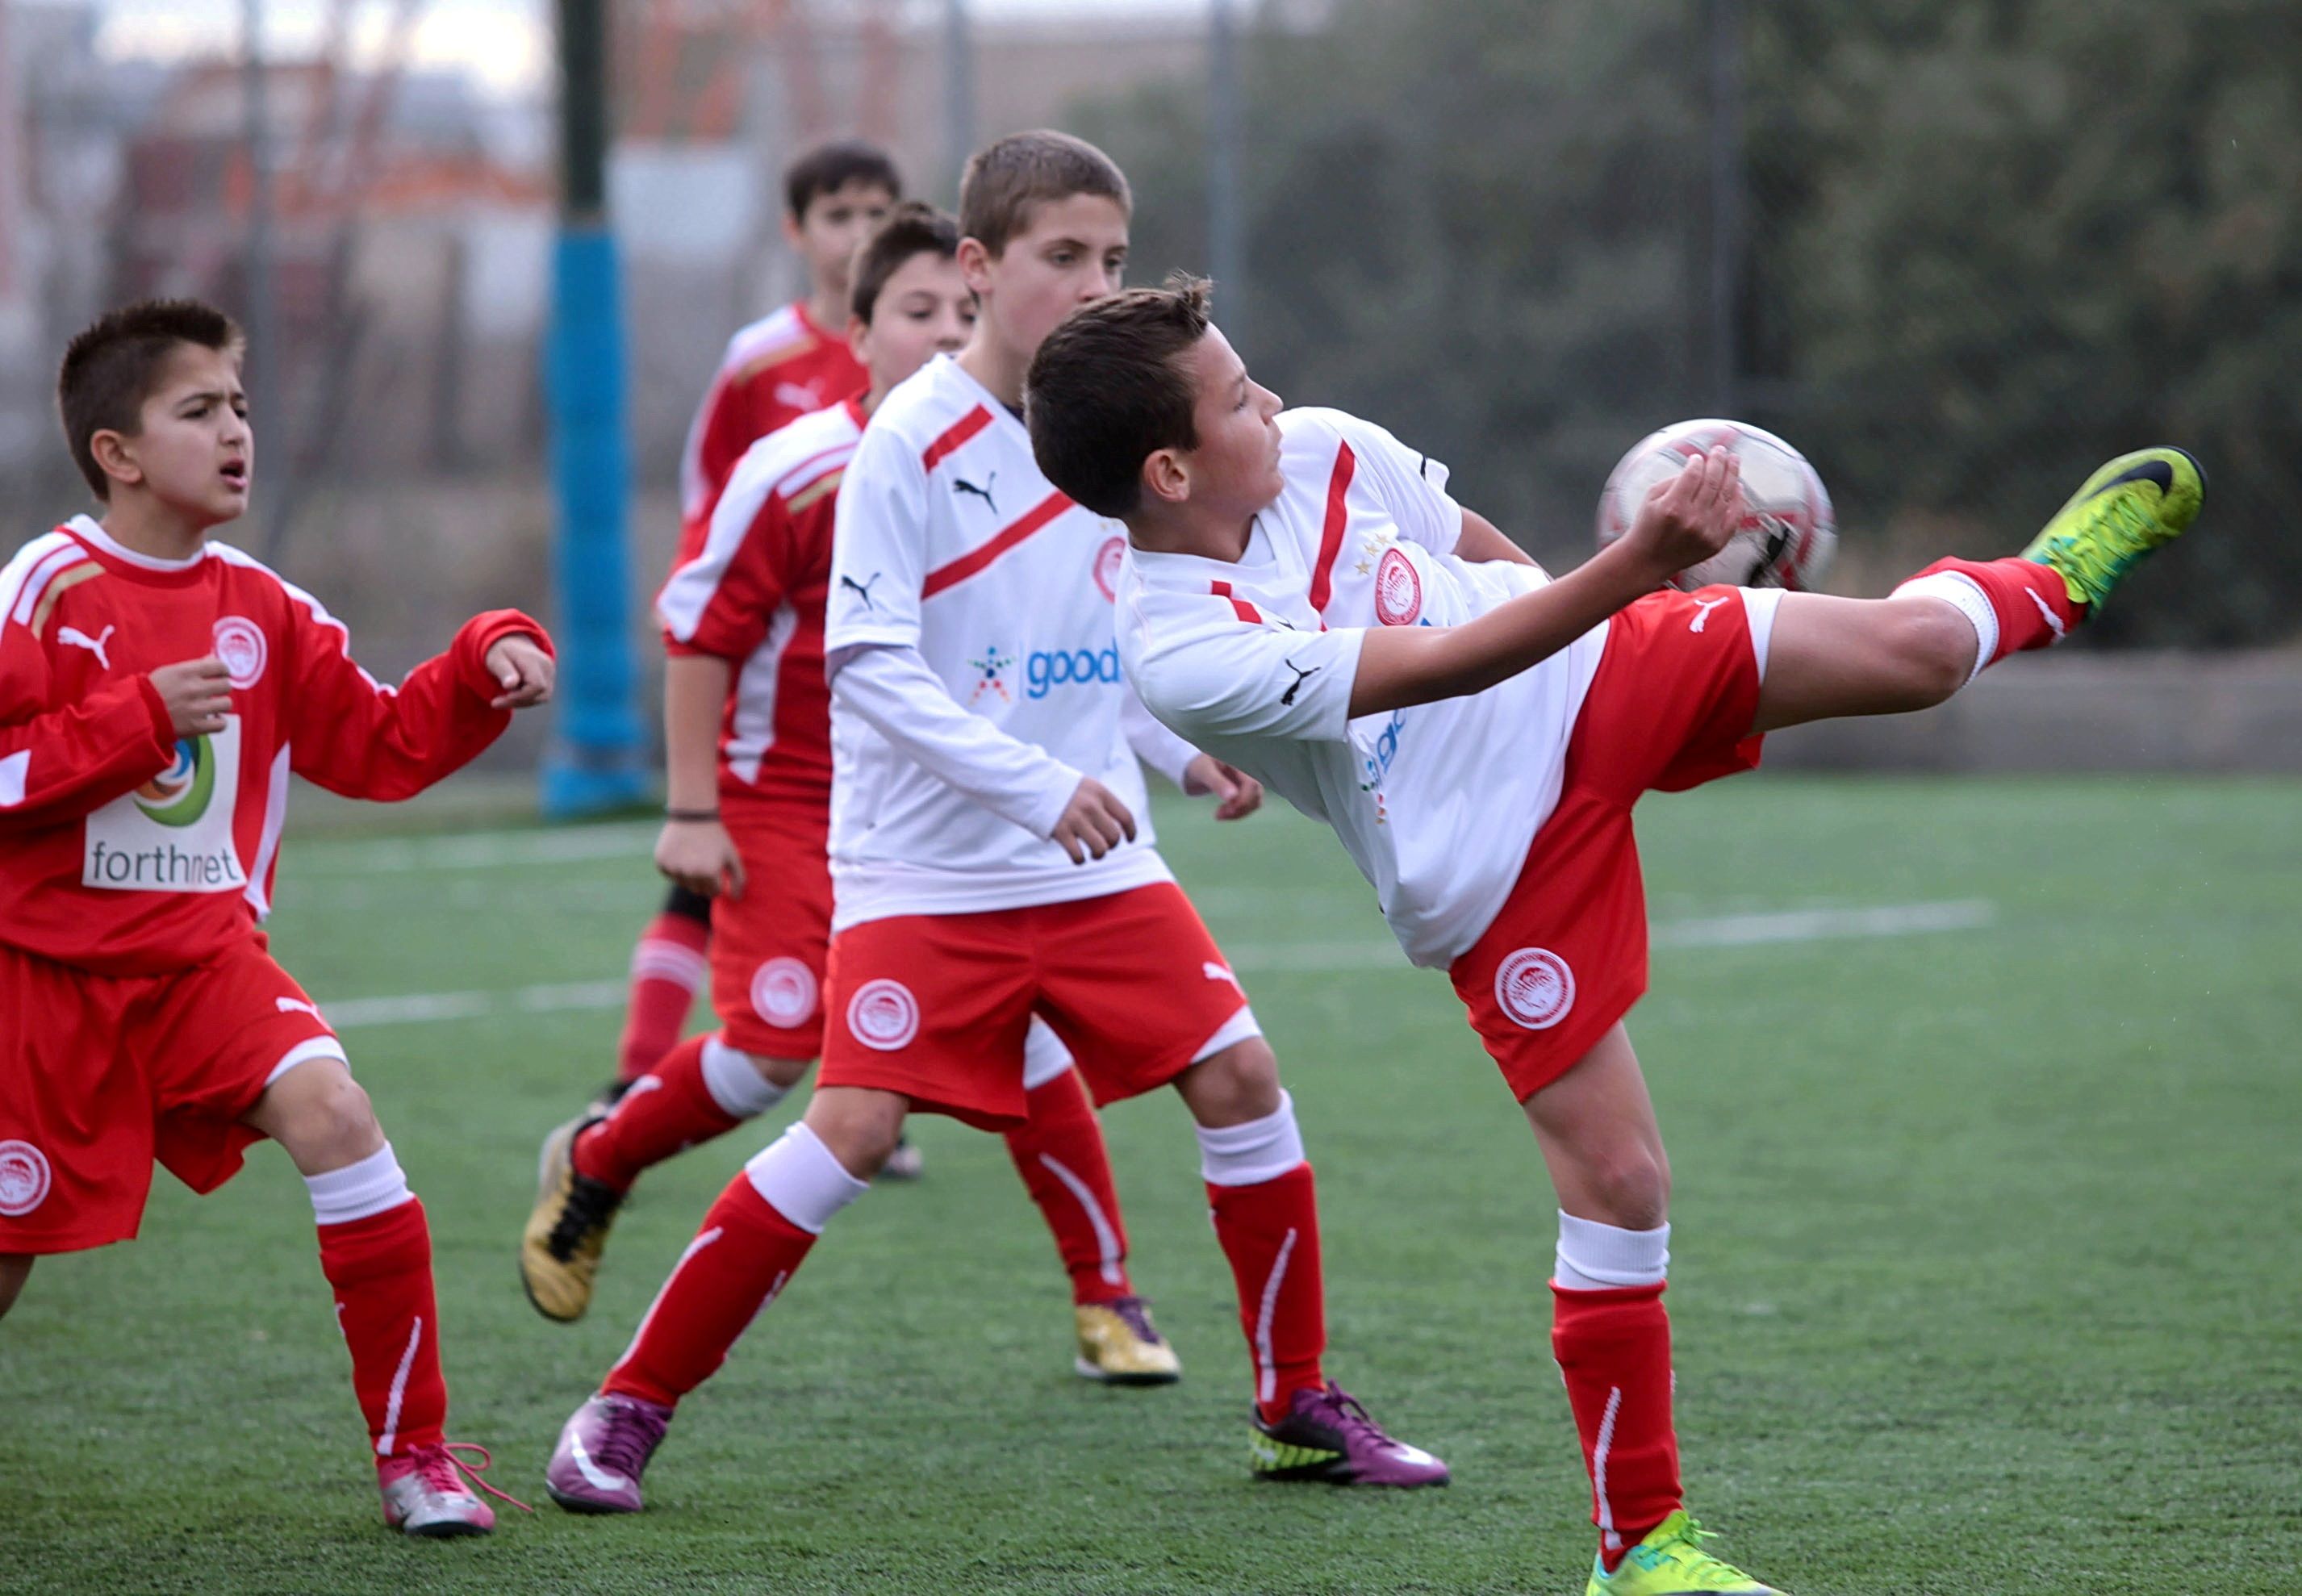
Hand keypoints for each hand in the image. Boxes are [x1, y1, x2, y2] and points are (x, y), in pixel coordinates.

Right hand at [149, 656, 231, 737]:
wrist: (135, 714)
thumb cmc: (149, 690)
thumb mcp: (168, 672)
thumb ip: (192, 666)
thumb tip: (212, 659)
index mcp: (186, 672)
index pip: (219, 666)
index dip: (223, 670)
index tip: (221, 674)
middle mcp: (194, 689)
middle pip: (225, 685)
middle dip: (221, 687)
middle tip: (215, 691)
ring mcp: (196, 709)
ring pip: (226, 704)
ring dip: (221, 705)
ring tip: (212, 706)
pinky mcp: (196, 726)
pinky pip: (221, 724)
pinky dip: (219, 723)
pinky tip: (212, 720)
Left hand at [485, 634, 554, 709]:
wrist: (511, 641)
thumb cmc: (501, 651)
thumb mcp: (496, 659)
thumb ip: (504, 671)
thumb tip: (510, 685)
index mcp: (534, 660)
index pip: (537, 685)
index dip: (521, 696)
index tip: (501, 698)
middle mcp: (547, 666)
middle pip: (541, 694)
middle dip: (519, 701)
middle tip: (496, 701)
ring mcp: (551, 673)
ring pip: (543, 697)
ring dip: (522, 701)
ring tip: (504, 696)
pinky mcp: (550, 679)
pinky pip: (541, 696)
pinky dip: (526, 699)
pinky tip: (513, 693)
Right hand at [655, 817, 744, 899]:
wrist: (693, 815)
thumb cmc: (715, 837)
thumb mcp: (732, 856)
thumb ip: (739, 879)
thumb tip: (736, 899)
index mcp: (709, 872)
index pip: (713, 892)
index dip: (717, 881)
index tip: (716, 867)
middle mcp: (689, 873)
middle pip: (697, 890)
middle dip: (703, 880)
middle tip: (704, 860)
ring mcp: (673, 868)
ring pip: (683, 883)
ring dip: (689, 875)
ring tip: (693, 855)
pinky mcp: (661, 862)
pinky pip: (669, 875)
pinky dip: (675, 868)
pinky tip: (681, 853)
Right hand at [1050, 776, 1136, 864]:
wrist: (1032, 783)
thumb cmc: (1061, 787)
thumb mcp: (1086, 786)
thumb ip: (1101, 802)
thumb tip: (1116, 825)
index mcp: (1100, 793)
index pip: (1125, 816)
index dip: (1131, 832)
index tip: (1129, 840)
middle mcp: (1091, 806)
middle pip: (1114, 836)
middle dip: (1111, 845)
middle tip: (1104, 845)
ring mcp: (1075, 819)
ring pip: (1100, 848)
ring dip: (1098, 855)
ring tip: (1093, 854)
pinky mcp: (1060, 832)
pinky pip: (1078, 855)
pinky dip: (1080, 860)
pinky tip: (1078, 858)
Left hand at [1182, 754, 1262, 820]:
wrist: (1193, 769)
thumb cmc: (1197, 765)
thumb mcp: (1204, 772)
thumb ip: (1218, 782)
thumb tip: (1232, 797)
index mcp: (1240, 763)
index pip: (1252, 784)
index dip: (1244, 799)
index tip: (1228, 810)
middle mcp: (1247, 772)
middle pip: (1255, 794)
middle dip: (1241, 808)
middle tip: (1219, 815)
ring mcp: (1246, 782)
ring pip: (1254, 802)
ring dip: (1239, 812)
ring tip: (1218, 815)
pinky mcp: (1243, 791)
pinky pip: (1247, 805)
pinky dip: (1238, 813)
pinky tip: (1223, 813)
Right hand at [1622, 446, 1742, 582]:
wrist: (1647, 561)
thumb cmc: (1648, 529)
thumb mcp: (1651, 499)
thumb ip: (1674, 480)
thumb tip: (1698, 467)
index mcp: (1672, 507)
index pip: (1693, 474)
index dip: (1698, 462)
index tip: (1698, 457)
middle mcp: (1692, 519)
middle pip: (1713, 481)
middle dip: (1718, 461)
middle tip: (1720, 451)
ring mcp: (1707, 532)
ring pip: (1726, 495)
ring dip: (1732, 474)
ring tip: (1733, 461)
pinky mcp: (1716, 542)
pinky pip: (1734, 516)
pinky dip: (1739, 500)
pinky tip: (1738, 487)